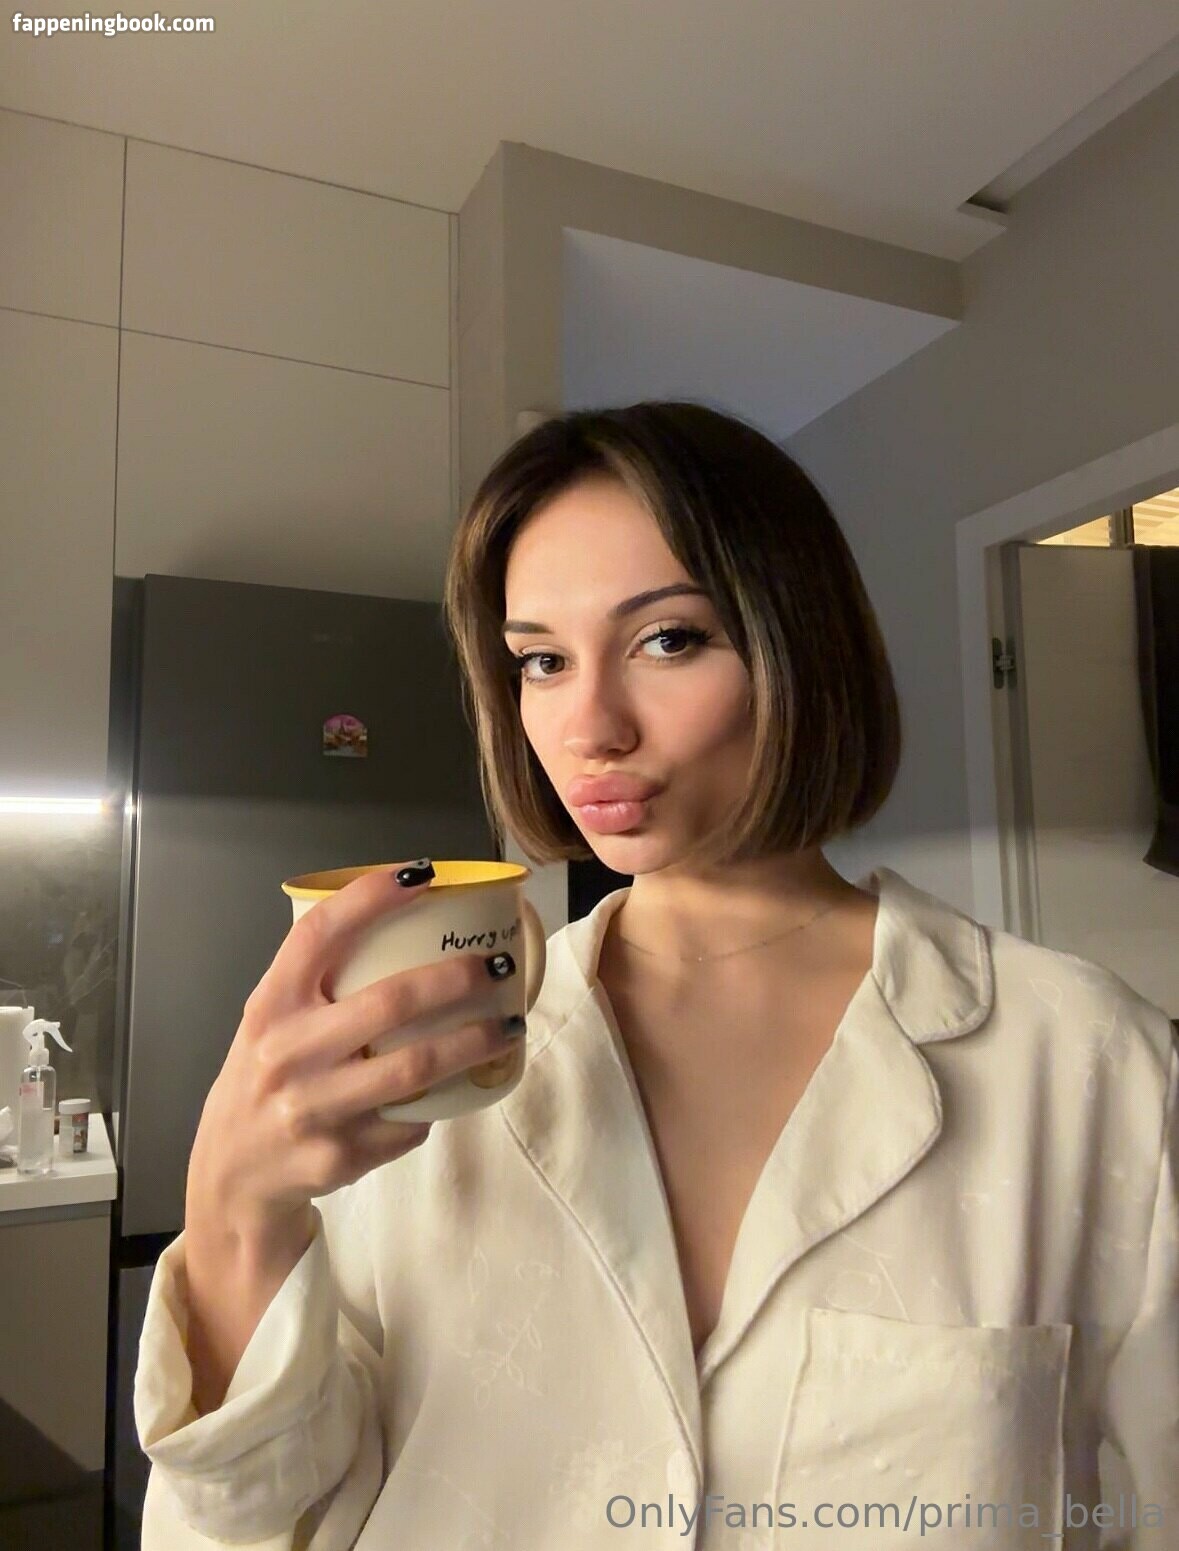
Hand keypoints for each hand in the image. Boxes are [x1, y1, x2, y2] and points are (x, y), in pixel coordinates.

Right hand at [186, 863, 519, 1235]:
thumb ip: (319, 985)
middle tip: (497, 966)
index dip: (371, 896)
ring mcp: (310, 1110)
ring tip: (509, 1027)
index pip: (318, 934)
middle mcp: (285, 1054)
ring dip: (473, 1044)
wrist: (230, 1180)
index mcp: (269, 1006)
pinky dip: (436, 1105)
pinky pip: (409, 1123)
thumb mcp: (271, 1024)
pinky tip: (453, 1092)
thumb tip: (411, 932)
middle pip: (389, 1002)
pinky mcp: (338, 1158)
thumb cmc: (266, 1082)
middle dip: (457, 978)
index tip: (423, 873)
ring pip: (414, 1068)